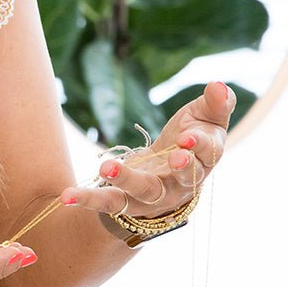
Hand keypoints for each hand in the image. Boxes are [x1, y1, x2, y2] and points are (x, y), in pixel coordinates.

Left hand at [60, 80, 234, 219]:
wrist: (166, 176)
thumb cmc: (188, 140)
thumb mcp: (204, 120)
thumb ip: (216, 104)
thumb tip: (220, 84)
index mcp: (204, 161)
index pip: (208, 156)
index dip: (201, 147)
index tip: (189, 136)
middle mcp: (181, 183)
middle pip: (183, 179)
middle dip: (179, 168)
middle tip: (174, 156)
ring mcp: (154, 195)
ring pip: (144, 191)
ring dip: (126, 179)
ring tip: (107, 168)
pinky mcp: (128, 200)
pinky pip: (109, 202)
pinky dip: (88, 199)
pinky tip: (67, 195)